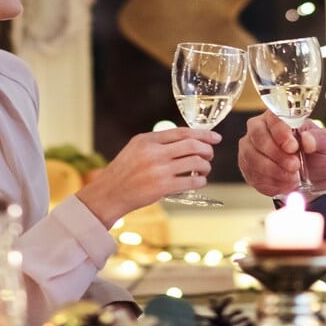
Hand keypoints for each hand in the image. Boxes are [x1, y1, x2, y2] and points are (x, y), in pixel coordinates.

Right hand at [76, 127, 217, 225]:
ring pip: (195, 163)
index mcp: (148, 140)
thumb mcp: (136, 147)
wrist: (110, 193)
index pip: (182, 132)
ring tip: (204, 169)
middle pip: (192, 145)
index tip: (215, 137)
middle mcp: (154, 153)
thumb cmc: (125, 170)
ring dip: (206, 166)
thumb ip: (158, 141)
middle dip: (207, 149)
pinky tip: (199, 182)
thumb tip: (186, 138)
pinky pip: (191, 181)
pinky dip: (201, 181)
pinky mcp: (162, 187)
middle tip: (210, 154)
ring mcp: (159, 170)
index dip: (203, 134)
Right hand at [237, 110, 325, 197]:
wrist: (313, 177)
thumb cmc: (316, 155)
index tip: (293, 147)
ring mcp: (250, 148)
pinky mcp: (247, 167)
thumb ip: (320, 139)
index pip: (272, 119)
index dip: (280, 133)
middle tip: (294, 166)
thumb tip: (307, 139)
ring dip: (273, 172)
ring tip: (292, 178)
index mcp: (278, 117)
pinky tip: (284, 184)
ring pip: (252, 158)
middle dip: (277, 156)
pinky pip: (252, 175)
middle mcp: (259, 129)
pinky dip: (270, 183)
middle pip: (258, 138)